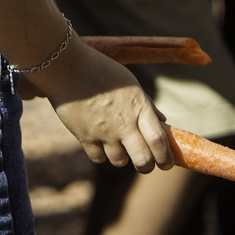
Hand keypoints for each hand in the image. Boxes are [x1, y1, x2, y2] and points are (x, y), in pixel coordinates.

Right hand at [29, 39, 174, 172]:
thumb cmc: (101, 71)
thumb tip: (163, 121)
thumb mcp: (130, 84)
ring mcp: (103, 132)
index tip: (167, 163)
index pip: (159, 140)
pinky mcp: (84, 137)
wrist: (67, 68)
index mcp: (138, 106)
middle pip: (142, 159)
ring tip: (120, 146)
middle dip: (147, 166)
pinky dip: (102, 155)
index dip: (166, 157)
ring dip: (123, 157)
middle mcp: (123, 122)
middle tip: (147, 164)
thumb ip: (146, 104)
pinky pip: (98, 158)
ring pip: (120, 161)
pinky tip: (102, 143)